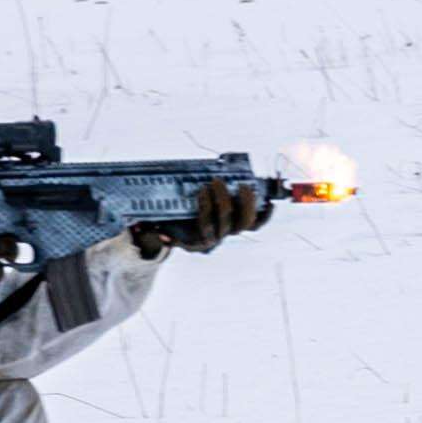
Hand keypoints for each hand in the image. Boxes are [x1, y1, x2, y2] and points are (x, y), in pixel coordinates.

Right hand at [132, 180, 267, 257]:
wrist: (183, 232)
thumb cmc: (168, 226)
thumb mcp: (156, 230)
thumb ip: (151, 232)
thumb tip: (152, 233)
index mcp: (197, 241)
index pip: (206, 228)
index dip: (206, 210)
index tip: (200, 189)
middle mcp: (217, 238)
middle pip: (227, 224)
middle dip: (224, 201)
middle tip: (216, 181)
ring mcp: (230, 231)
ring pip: (245, 223)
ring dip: (246, 204)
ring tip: (243, 185)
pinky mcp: (241, 224)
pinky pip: (258, 223)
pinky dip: (266, 213)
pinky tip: (269, 201)